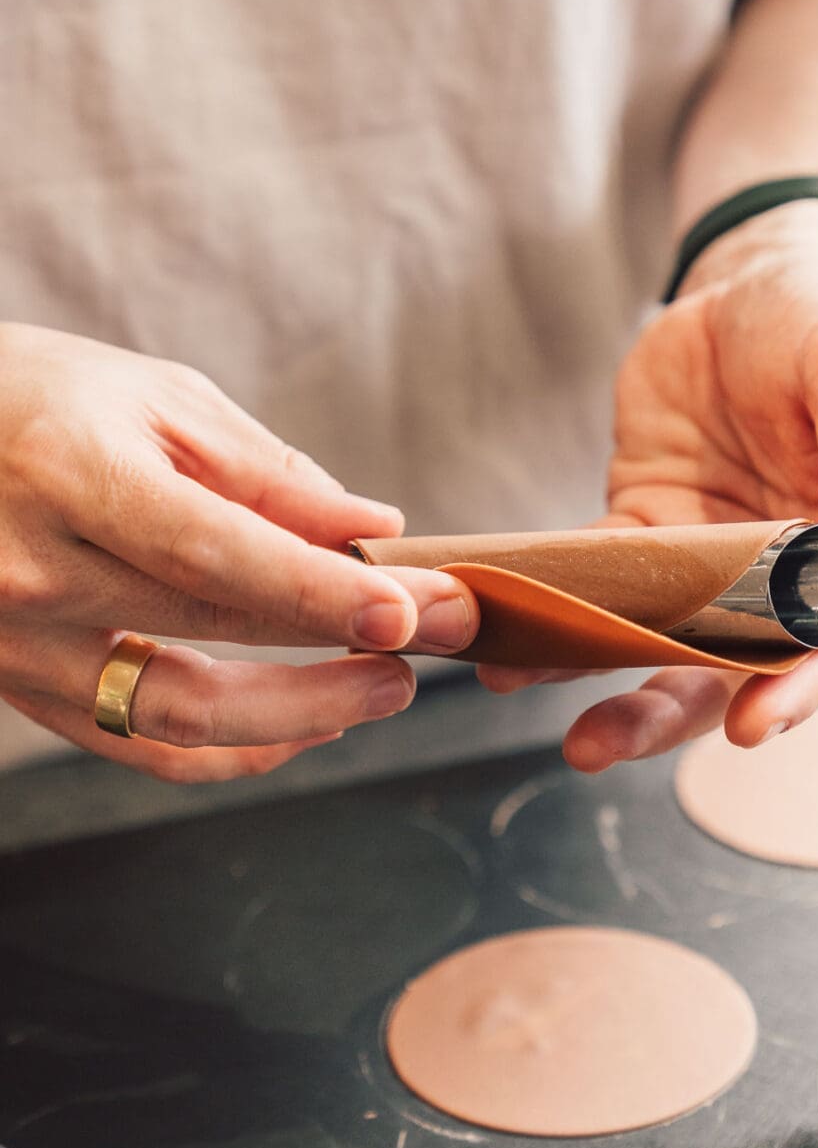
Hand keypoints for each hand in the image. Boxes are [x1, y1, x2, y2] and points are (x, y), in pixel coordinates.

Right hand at [0, 324, 477, 780]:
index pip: (216, 553)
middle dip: (345, 642)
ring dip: (300, 714)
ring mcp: (18, 645)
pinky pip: (136, 746)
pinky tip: (302, 728)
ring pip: (179, 715)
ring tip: (386, 689)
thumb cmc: (37, 397)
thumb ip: (264, 472)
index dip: (321, 591)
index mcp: (72, 476)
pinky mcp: (22, 687)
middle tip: (444, 633)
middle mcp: (35, 572)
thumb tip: (370, 528)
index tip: (414, 607)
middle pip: (214, 631)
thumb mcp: (155, 399)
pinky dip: (228, 750)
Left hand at [481, 203, 817, 767]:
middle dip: (662, 711)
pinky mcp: (644, 534)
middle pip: (726, 669)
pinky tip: (500, 628)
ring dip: (586, 670)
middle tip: (596, 743)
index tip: (751, 725)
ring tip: (515, 681)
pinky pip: (592, 582)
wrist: (757, 282)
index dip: (796, 688)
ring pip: (649, 640)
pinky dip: (548, 605)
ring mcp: (706, 566)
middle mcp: (781, 581)